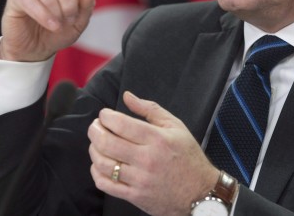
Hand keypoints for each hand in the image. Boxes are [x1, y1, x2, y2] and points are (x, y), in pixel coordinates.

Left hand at [88, 92, 218, 215]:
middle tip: (96, 126)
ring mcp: (140, 180)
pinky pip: (106, 185)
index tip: (104, 115)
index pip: (121, 124)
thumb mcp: (175, 126)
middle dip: (94, 130)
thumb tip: (127, 96)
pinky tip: (100, 164)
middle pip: (107, 143)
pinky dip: (96, 172)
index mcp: (157, 139)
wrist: (200, 192)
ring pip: (103, 164)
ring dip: (94, 150)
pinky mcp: (135, 196)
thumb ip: (150, 109)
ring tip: (97, 143)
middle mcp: (147, 159)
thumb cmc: (188, 156)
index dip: (106, 116)